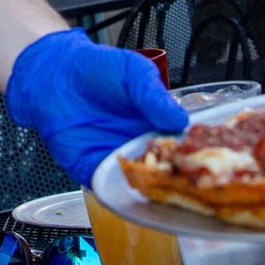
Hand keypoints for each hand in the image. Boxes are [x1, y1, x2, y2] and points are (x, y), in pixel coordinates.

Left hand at [6, 30, 189, 184]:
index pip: (183, 146)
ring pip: (140, 185)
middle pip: (165, 172)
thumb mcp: (133, 72)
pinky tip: (128, 193)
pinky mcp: (91, 168)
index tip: (209, 164)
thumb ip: (154, 95)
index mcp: (157, 123)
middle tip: (193, 187)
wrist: (55, 73)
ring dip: (151, 192)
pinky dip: (118, 193)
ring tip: (165, 196)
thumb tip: (180, 120)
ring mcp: (117, 159)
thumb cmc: (97, 69)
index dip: (196, 156)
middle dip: (179, 182)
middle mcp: (140, 145)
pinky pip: (108, 187)